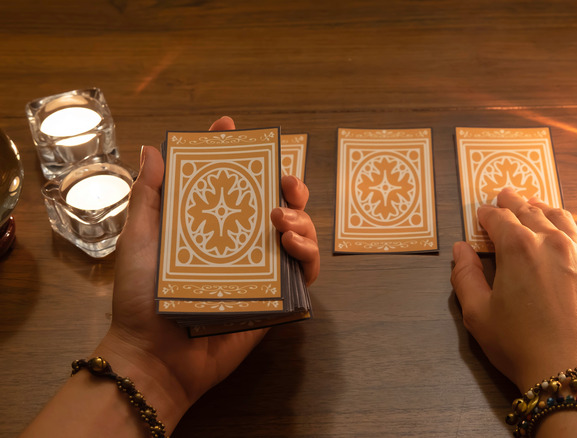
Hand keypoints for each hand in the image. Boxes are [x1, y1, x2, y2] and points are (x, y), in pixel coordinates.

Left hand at [95, 116, 319, 430]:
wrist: (155, 355)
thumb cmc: (141, 297)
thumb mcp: (141, 239)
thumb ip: (150, 196)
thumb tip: (151, 148)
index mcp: (209, 224)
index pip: (229, 181)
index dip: (234, 151)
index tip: (232, 125)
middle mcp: (239, 242)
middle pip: (276, 202)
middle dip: (288, 184)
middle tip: (284, 181)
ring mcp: (260, 269)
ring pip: (298, 232)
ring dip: (301, 217)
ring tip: (282, 221)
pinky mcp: (277, 297)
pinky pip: (305, 271)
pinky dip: (309, 254)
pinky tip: (294, 246)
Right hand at [450, 188, 576, 390]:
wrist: (575, 373)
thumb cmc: (521, 346)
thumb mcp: (478, 314)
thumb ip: (465, 276)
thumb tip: (461, 250)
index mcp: (518, 247)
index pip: (499, 218)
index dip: (488, 214)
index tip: (483, 214)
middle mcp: (552, 241)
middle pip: (530, 211)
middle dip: (514, 202)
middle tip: (506, 195)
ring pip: (561, 218)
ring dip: (543, 208)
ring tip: (535, 206)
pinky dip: (568, 229)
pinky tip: (564, 235)